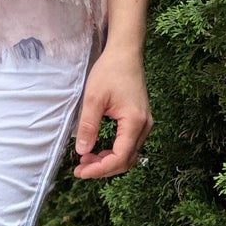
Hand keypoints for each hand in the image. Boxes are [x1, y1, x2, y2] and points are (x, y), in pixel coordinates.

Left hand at [71, 46, 151, 178]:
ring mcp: (145, 124)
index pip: (120, 157)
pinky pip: (129, 145)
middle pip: (126, 160)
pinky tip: (98, 150)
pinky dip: (114, 152)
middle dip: (103, 168)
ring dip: (108, 161)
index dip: (100, 169)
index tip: (80, 171)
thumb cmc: (110, 71)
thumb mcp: (93, 98)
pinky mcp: (140, 121)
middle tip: (80, 168)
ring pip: (128, 155)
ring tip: (86, 160)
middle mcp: (145, 126)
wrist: (125, 54)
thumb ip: (88, 126)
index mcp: (135, 122)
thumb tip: (82, 152)